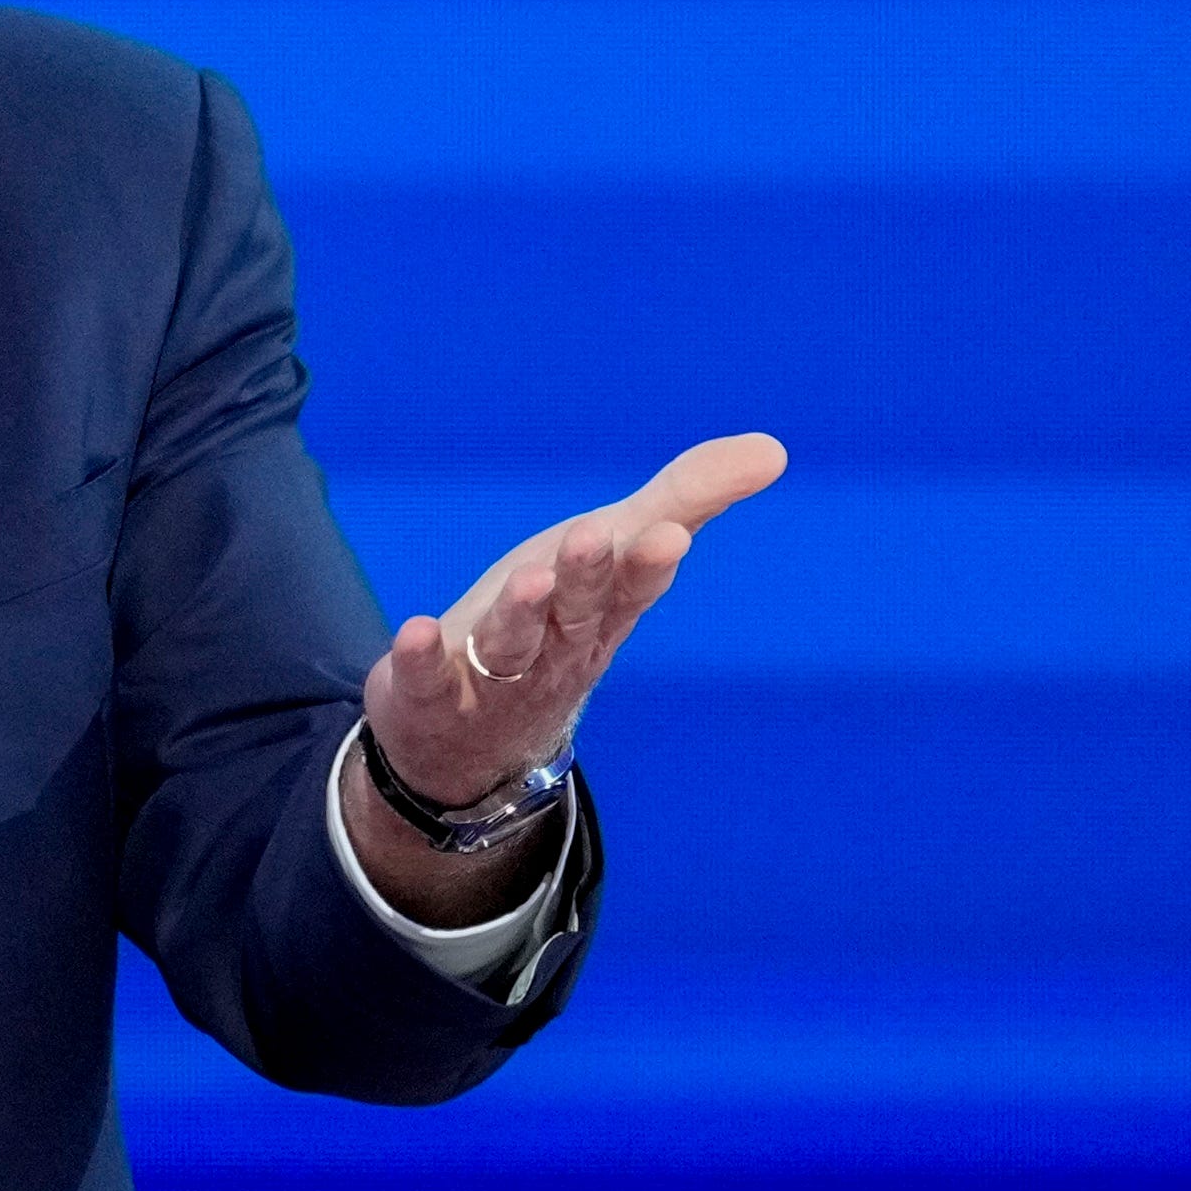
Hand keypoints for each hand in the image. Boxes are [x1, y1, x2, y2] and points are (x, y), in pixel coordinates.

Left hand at [342, 432, 787, 925]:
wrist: (474, 741)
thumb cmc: (554, 625)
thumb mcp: (612, 557)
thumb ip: (684, 499)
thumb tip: (773, 448)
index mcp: (602, 613)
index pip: (632, 587)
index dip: (647, 563)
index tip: (668, 533)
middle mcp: (554, 648)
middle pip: (575, 612)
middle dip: (587, 578)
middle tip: (594, 537)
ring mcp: (492, 678)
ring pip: (511, 646)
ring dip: (519, 616)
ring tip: (528, 580)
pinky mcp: (428, 695)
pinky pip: (425, 678)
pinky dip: (422, 658)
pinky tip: (416, 629)